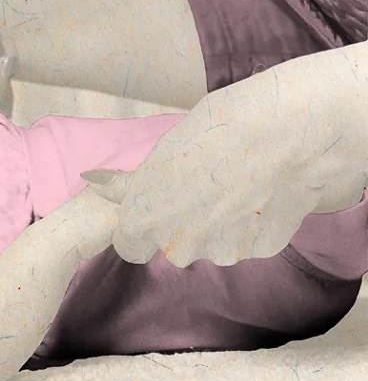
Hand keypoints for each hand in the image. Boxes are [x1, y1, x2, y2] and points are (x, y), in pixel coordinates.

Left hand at [85, 56, 367, 266]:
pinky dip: (249, 224)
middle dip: (182, 223)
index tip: (152, 206)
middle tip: (201, 183)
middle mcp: (180, 244)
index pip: (128, 244)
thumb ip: (134, 180)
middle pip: (172, 244)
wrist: (284, 135)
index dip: (139, 225)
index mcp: (147, 216)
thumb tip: (96, 183)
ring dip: (218, 224)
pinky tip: (260, 191)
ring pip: (212, 243)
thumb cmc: (217, 129)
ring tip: (235, 181)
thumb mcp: (165, 149)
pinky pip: (244, 240)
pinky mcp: (258, 251)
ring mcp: (222, 251)